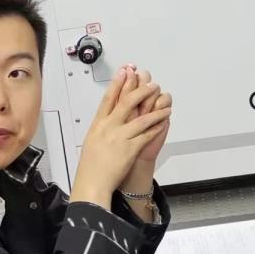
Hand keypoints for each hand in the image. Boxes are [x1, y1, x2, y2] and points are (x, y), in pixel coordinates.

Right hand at [70, 67, 172, 208]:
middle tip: (150, 82)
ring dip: (155, 108)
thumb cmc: (90, 165)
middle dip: (139, 90)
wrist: (92, 182)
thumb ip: (101, 127)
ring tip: (164, 100)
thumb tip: (108, 117)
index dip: (118, 83)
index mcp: (98, 124)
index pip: (108, 98)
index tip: (124, 71)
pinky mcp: (130, 149)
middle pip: (126, 103)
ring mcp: (120, 138)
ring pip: (141, 117)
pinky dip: (156, 126)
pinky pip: (147, 134)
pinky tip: (163, 120)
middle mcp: (108, 128)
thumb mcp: (92, 140)